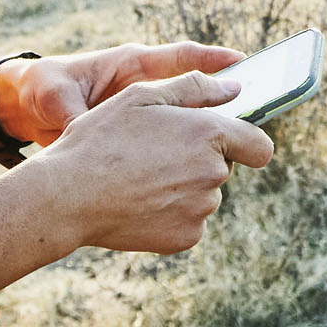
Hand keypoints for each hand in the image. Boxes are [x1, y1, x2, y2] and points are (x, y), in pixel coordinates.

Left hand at [0, 41, 239, 146]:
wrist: (29, 110)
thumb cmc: (44, 90)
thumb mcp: (55, 96)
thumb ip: (74, 108)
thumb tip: (85, 124)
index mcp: (132, 66)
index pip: (181, 58)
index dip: (214, 59)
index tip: (245, 62)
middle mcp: (147, 93)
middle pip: (196, 98)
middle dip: (225, 107)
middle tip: (258, 111)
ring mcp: (147, 120)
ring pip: (187, 130)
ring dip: (207, 141)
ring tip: (237, 151)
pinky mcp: (142, 143)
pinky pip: (170, 153)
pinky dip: (183, 167)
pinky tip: (197, 183)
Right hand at [0, 67, 274, 298]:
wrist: (67, 197)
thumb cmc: (100, 139)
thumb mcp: (141, 97)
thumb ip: (195, 87)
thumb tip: (234, 88)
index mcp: (210, 134)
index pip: (260, 146)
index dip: (246, 143)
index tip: (229, 143)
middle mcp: (214, 173)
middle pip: (222, 168)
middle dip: (199, 160)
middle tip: (154, 155)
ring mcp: (201, 209)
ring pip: (203, 195)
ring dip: (183, 188)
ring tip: (139, 179)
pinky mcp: (185, 238)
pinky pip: (189, 222)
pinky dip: (170, 215)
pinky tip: (138, 204)